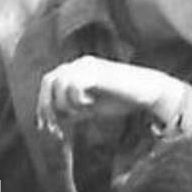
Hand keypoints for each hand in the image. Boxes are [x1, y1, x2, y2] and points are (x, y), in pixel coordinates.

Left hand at [37, 57, 173, 138]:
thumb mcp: (93, 108)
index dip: (43, 105)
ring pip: (59, 83)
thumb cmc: (124, 99)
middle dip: (47, 106)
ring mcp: (87, 66)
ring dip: (65, 104)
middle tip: (54, 127)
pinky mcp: (96, 72)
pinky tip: (90, 105)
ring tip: (82, 112)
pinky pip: (74, 85)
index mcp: (77, 70)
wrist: (148, 91)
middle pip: (48, 80)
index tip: (45, 126)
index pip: (49, 83)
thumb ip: (75, 110)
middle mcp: (79, 64)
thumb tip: (58, 121)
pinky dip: (77, 99)